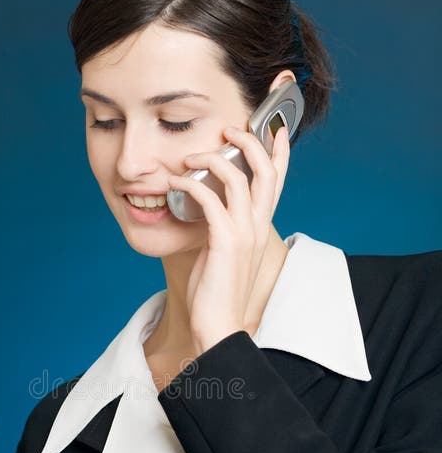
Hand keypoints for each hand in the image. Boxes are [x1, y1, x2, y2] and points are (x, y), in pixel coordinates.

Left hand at [167, 124, 289, 354]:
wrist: (218, 325)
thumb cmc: (216, 291)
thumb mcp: (224, 250)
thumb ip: (222, 225)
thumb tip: (203, 201)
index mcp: (260, 226)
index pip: (278, 179)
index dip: (277, 149)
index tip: (269, 126)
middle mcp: (258, 225)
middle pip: (266, 169)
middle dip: (248, 141)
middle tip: (226, 131)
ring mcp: (244, 233)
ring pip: (238, 178)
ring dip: (212, 160)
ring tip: (190, 157)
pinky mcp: (225, 242)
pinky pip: (209, 200)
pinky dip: (190, 185)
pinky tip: (175, 183)